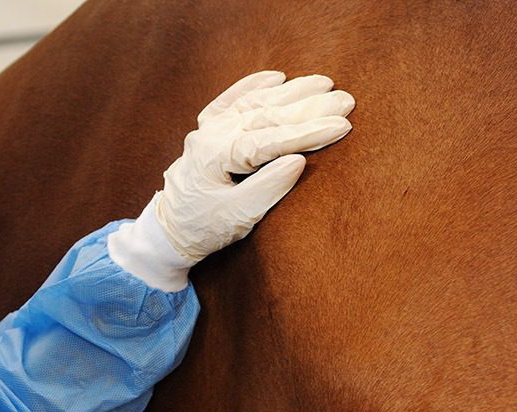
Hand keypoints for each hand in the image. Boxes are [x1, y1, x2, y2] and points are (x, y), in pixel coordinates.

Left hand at [108, 70, 353, 289]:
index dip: (309, 132)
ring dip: (291, 92)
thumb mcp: (239, 216)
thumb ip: (268, 187)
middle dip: (309, 106)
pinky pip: (231, 100)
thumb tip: (299, 160)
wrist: (170, 231)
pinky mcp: (208, 130)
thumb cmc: (205, 228)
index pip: (272, 139)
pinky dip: (253, 85)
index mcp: (217, 155)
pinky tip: (276, 77)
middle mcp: (211, 134)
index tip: (341, 125)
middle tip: (346, 99)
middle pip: (268, 114)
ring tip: (324, 83)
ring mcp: (209, 129)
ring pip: (254, 103)